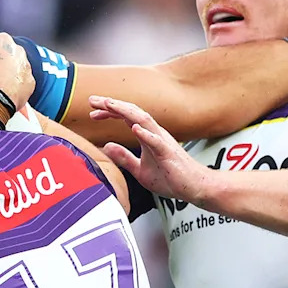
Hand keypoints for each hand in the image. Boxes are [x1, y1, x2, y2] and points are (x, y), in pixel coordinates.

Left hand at [90, 95, 211, 203]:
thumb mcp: (140, 169)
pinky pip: (157, 142)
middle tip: (93, 100)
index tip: (92, 112)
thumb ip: (124, 157)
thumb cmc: (171, 178)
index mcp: (148, 136)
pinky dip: (146, 134)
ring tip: (110, 104)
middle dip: (112, 105)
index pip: (126, 118)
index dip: (109, 112)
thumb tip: (106, 147)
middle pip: (131, 113)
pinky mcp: (169, 154)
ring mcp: (163, 142)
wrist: (195, 187)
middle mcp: (155, 134)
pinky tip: (135, 129)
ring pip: (144, 120)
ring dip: (125, 112)